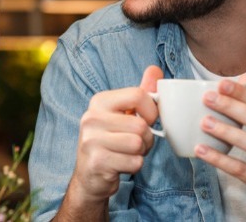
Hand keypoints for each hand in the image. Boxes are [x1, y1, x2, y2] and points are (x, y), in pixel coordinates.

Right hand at [68, 66, 162, 203]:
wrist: (90, 175)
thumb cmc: (111, 141)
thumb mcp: (123, 114)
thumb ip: (140, 93)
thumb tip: (155, 69)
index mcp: (99, 101)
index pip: (138, 95)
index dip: (151, 111)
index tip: (146, 120)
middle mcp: (91, 118)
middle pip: (140, 124)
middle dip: (146, 138)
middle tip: (134, 143)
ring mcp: (91, 140)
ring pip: (138, 143)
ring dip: (140, 153)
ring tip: (127, 153)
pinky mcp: (97, 162)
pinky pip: (134, 162)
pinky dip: (134, 166)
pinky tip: (121, 165)